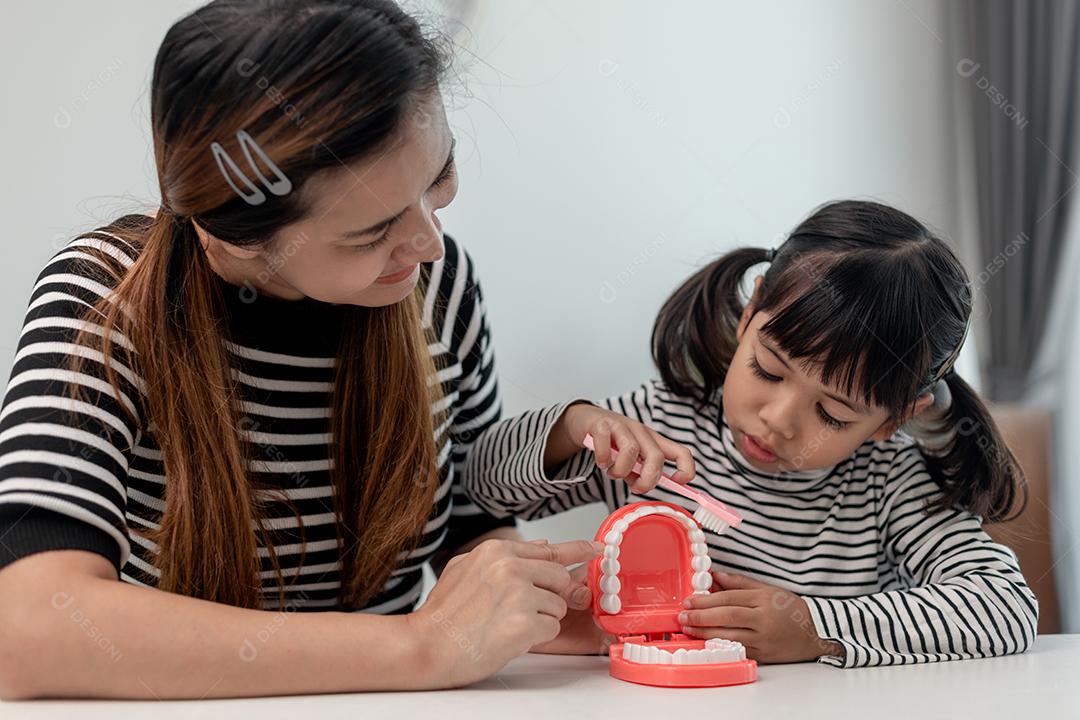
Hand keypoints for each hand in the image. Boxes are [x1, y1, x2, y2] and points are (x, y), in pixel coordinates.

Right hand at [407, 538, 601, 687]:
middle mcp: (511, 567)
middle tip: (529, 609)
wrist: (425, 645)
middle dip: (552, 595)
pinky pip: (551, 628)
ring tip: (506, 624)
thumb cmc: (443, 614)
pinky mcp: (525, 624)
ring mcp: (519, 594)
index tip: (596, 549)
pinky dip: (535, 636)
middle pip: (560, 577)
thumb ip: (505, 557)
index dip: (577, 550)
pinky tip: (508, 636)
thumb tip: (543, 546)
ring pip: (558, 605)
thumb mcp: (467, 569)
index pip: (550, 549)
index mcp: (497, 552)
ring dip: (540, 618)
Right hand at [547, 403, 694, 492]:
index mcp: (653, 441)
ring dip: (621, 469)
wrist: (585, 420)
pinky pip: (605, 441)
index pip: (681, 453)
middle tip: (635, 487)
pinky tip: (600, 461)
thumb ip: (638, 473)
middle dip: (648, 479)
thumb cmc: (611, 441)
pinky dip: (602, 457)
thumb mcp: (630, 459)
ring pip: (631, 449)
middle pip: (656, 455)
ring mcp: (621, 426)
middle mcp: (641, 432)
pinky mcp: (602, 424)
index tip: (677, 483)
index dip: (686, 469)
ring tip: (612, 472)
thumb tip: (643, 487)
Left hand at [677, 570, 844, 663]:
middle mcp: (763, 619)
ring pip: (729, 636)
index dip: (706, 600)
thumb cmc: (791, 608)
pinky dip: (720, 647)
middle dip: (701, 617)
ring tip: (688, 629)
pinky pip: (738, 650)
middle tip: (682, 615)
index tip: (689, 601)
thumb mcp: (768, 589)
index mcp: (763, 600)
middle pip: (727, 617)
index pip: (729, 599)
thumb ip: (740, 583)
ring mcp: (763, 639)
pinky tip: (705, 643)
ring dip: (705, 633)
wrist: (817, 632)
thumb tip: (715, 576)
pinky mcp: (764, 655)